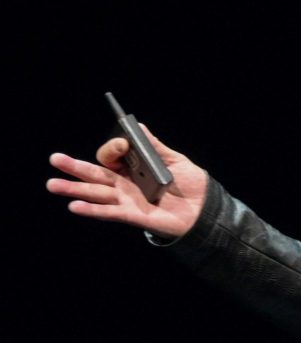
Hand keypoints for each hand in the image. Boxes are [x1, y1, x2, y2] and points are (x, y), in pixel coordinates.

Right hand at [47, 126, 207, 238]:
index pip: (112, 158)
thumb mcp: (175, 161)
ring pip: (96, 193)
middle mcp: (126, 183)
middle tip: (54, 159)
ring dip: (74, 189)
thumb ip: (155, 146)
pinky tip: (74, 206)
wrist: (205, 210)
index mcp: (133, 168)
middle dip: (74, 166)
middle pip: (96, 174)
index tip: (122, 144)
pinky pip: (109, 212)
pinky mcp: (132, 216)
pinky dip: (92, 210)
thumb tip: (138, 126)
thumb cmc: (192, 184)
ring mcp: (127, 200)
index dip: (113, 149)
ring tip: (53, 184)